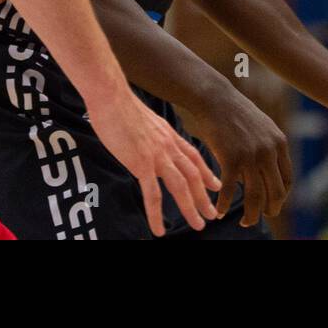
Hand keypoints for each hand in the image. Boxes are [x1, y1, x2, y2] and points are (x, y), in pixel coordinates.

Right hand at [88, 88, 220, 235]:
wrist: (111, 96)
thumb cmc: (121, 106)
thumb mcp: (146, 121)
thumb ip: (153, 136)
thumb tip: (150, 145)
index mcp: (169, 135)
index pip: (194, 157)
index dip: (207, 173)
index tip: (216, 186)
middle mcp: (168, 147)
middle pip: (193, 176)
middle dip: (204, 197)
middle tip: (213, 215)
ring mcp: (157, 156)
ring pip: (180, 187)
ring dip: (191, 208)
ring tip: (198, 225)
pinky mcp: (141, 164)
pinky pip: (152, 195)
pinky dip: (157, 215)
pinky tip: (158, 231)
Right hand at [191, 85, 291, 225]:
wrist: (214, 97)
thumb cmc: (233, 112)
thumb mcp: (260, 127)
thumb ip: (268, 147)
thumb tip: (268, 169)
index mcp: (279, 143)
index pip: (287, 180)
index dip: (280, 197)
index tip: (271, 204)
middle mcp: (269, 151)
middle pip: (275, 192)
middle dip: (269, 210)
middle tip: (259, 218)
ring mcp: (252, 155)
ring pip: (256, 196)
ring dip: (251, 215)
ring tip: (245, 223)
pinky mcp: (232, 158)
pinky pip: (232, 190)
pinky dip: (226, 204)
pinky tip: (221, 211)